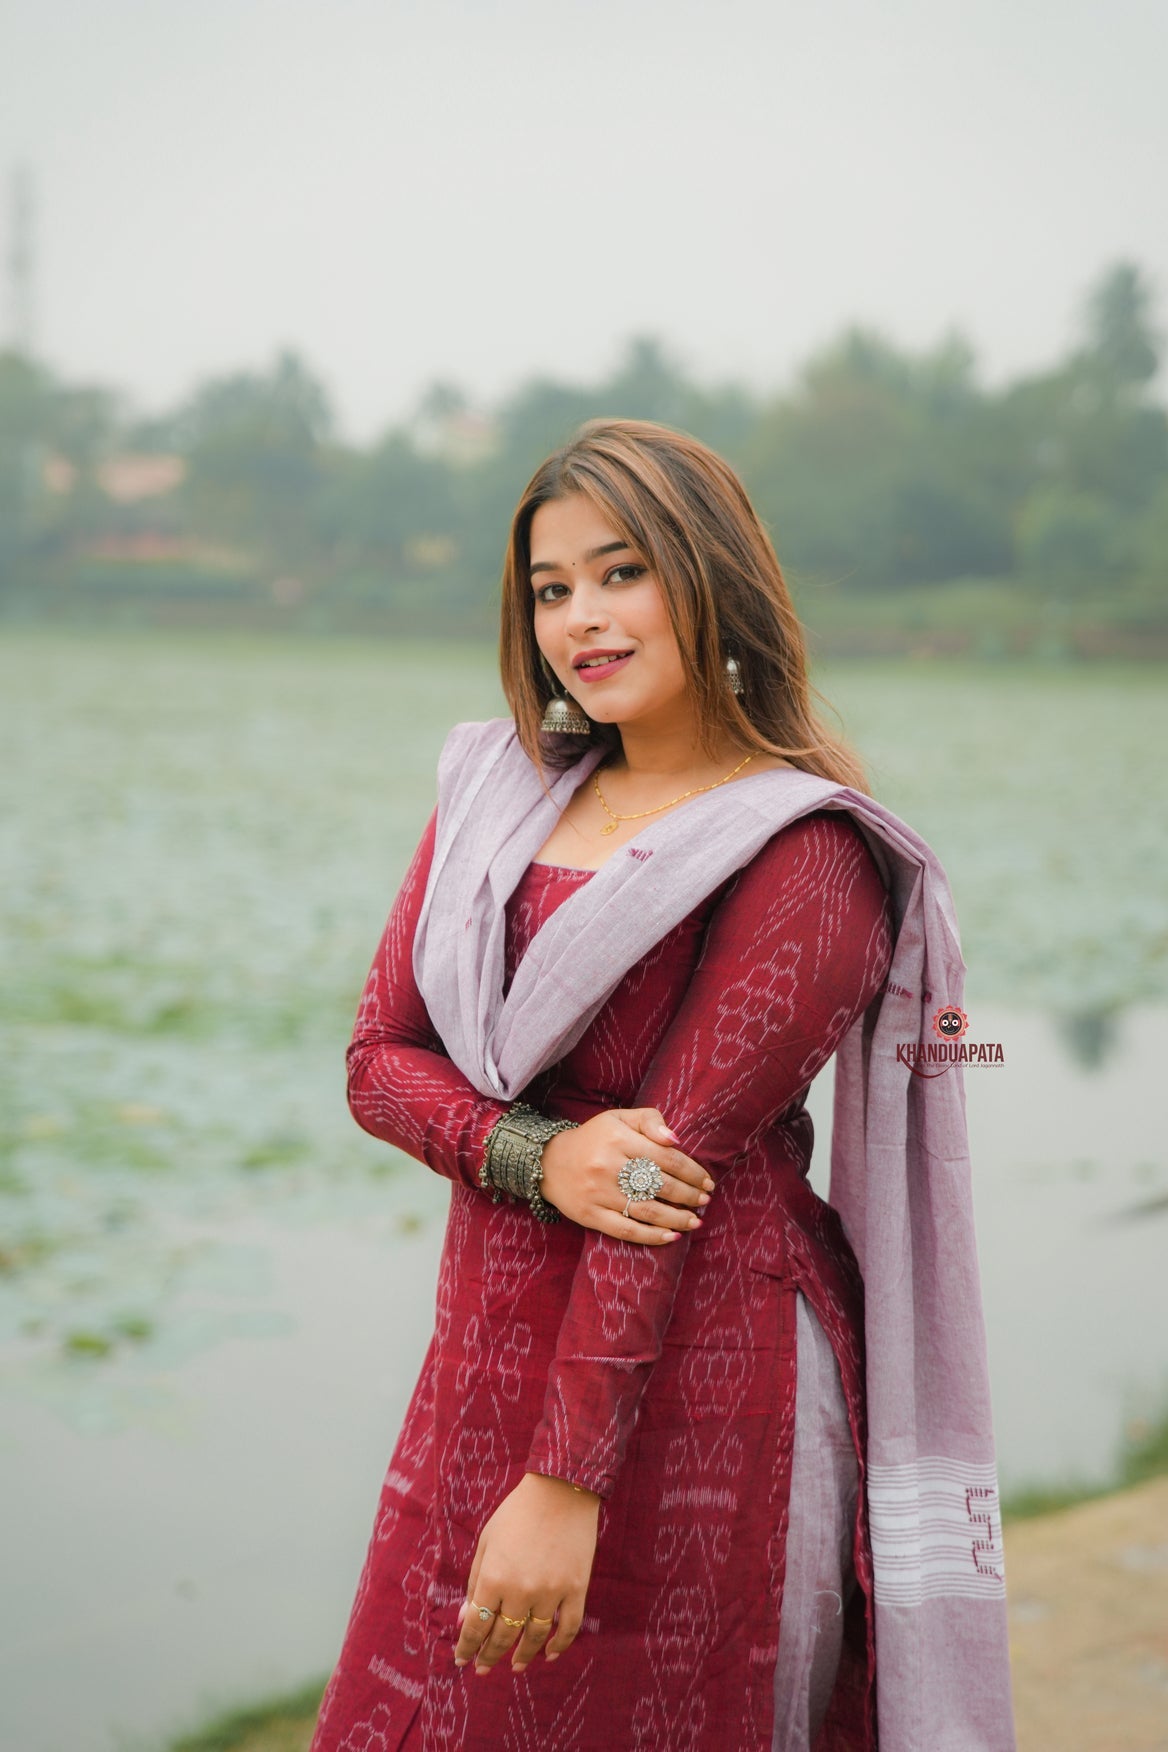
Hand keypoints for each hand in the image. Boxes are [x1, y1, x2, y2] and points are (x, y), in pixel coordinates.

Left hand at [453, 1473, 599, 1673]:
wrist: (561, 1490)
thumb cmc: (517, 1513)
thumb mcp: (487, 1541)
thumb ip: (474, 1581)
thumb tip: (465, 1618)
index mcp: (493, 1577)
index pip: (476, 1625)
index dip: (467, 1646)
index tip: (462, 1660)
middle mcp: (520, 1590)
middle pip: (503, 1636)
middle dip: (489, 1655)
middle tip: (483, 1668)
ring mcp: (551, 1592)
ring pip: (534, 1638)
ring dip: (523, 1656)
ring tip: (515, 1667)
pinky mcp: (576, 1589)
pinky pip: (568, 1628)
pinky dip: (559, 1645)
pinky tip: (549, 1654)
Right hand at [539, 1106, 713, 1243]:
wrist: (549, 1162)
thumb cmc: (594, 1139)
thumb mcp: (619, 1118)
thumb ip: (650, 1121)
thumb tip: (676, 1140)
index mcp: (618, 1138)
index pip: (666, 1157)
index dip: (692, 1172)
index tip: (707, 1181)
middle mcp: (608, 1166)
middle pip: (660, 1185)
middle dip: (689, 1195)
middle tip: (705, 1201)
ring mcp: (598, 1193)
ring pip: (647, 1211)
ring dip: (677, 1219)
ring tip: (696, 1221)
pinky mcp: (590, 1215)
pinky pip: (626, 1230)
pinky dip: (652, 1237)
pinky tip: (672, 1237)